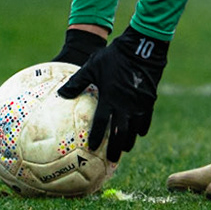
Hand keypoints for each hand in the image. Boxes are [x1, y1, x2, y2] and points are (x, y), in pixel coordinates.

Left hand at [58, 27, 166, 161]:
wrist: (142, 48)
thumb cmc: (114, 56)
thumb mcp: (92, 66)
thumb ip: (77, 82)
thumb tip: (61, 93)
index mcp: (109, 97)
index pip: (102, 123)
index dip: (97, 137)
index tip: (91, 148)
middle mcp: (125, 105)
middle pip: (120, 133)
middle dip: (115, 148)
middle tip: (111, 161)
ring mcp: (139, 104)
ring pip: (135, 130)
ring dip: (129, 141)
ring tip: (124, 150)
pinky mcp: (149, 100)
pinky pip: (146, 120)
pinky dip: (141, 128)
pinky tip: (138, 133)